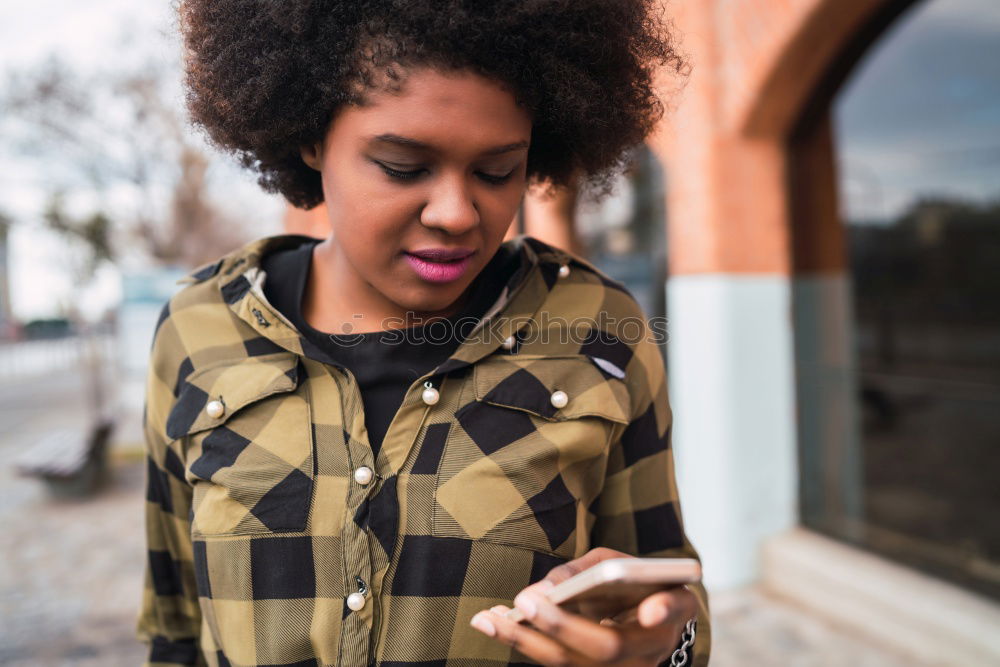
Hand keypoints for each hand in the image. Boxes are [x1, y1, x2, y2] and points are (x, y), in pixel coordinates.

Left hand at [470, 547, 697, 665]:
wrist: (650, 616)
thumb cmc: (637, 582)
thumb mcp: (627, 564)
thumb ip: (597, 568)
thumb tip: (550, 586)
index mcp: (667, 619)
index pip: (670, 614)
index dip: (660, 611)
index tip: (649, 609)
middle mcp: (646, 654)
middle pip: (603, 648)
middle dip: (561, 626)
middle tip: (524, 601)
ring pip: (568, 664)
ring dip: (523, 640)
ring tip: (484, 618)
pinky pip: (553, 662)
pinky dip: (521, 641)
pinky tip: (493, 623)